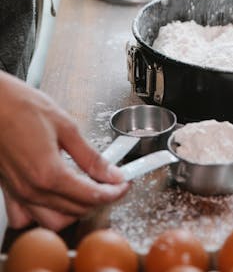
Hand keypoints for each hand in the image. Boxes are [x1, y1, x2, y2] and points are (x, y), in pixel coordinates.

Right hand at [0, 71, 129, 230]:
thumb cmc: (19, 107)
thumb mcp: (66, 127)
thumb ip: (90, 156)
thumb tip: (111, 172)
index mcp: (49, 174)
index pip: (92, 196)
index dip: (115, 192)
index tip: (125, 184)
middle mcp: (32, 189)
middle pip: (77, 210)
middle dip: (101, 199)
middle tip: (113, 183)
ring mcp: (19, 193)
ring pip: (54, 220)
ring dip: (76, 210)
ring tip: (90, 190)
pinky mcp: (9, 190)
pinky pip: (27, 217)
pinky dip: (46, 214)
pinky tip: (58, 198)